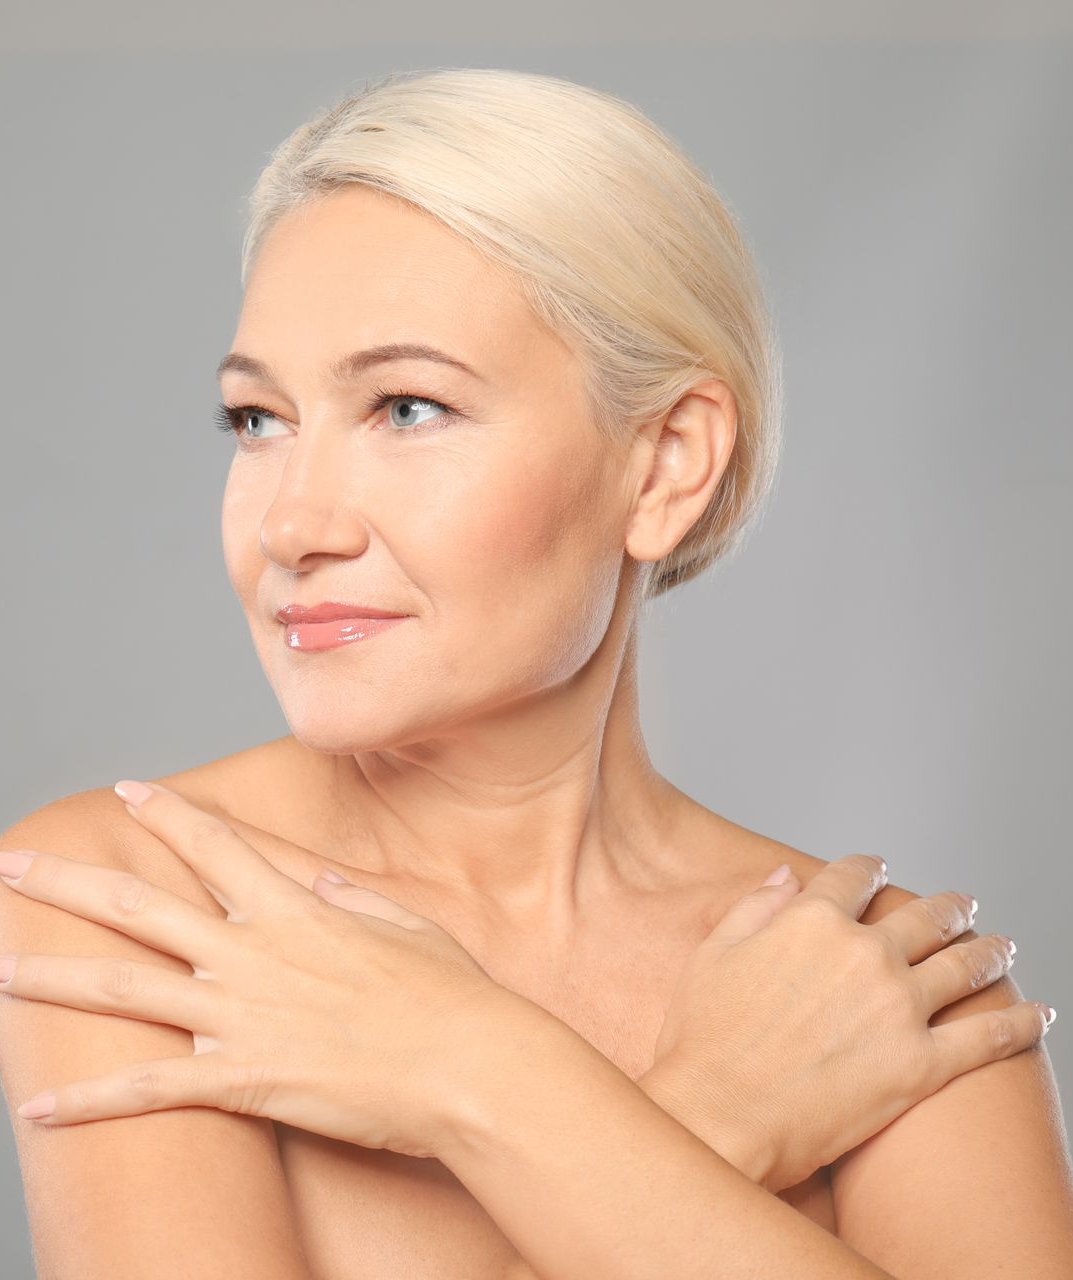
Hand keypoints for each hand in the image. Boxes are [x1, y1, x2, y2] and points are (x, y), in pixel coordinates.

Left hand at [0, 780, 507, 1159]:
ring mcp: (241, 1014)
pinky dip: (89, 1101)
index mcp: (294, 908)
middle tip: (13, 863)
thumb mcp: (407, 924)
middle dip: (68, 881)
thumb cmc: (451, 994)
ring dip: (52, 978)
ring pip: (124, 989)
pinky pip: (148, 1090)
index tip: (128, 792)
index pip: (214, 846)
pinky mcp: (242, 1079)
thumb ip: (351, 896)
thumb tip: (316, 877)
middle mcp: (253, 952)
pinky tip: (37, 1111)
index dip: (165, 815)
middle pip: (141, 907)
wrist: (470, 1064)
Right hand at [643, 854, 1050, 1193]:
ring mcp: (898, 1008)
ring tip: (1001, 944)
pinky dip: (1019, 1022)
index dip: (870, 867)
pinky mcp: (922, 1065)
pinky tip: (1037, 1013)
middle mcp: (865, 953)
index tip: (880, 868)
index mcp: (811, 920)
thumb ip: (756, 906)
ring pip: (963, 964)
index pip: (853, 876)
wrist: (720, 1115)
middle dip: (946, 906)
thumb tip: (788, 875)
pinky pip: (987, 1037)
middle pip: (923, 916)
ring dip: (989, 949)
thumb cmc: (704, 1038)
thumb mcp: (715, 953)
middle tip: (961, 904)